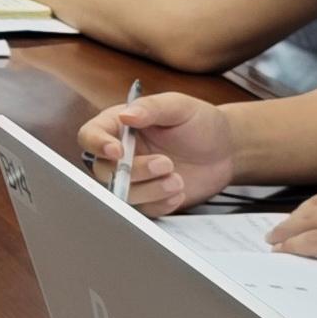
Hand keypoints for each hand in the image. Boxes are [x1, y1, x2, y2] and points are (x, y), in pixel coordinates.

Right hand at [77, 92, 232, 214]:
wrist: (226, 150)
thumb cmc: (200, 122)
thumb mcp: (179, 106)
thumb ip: (152, 108)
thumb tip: (126, 115)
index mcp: (119, 126)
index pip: (90, 136)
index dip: (97, 145)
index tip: (118, 151)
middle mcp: (120, 154)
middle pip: (103, 170)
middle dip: (134, 171)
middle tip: (166, 164)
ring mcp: (133, 179)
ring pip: (121, 194)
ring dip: (149, 191)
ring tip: (178, 180)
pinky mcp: (148, 199)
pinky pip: (143, 211)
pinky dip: (160, 204)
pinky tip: (179, 192)